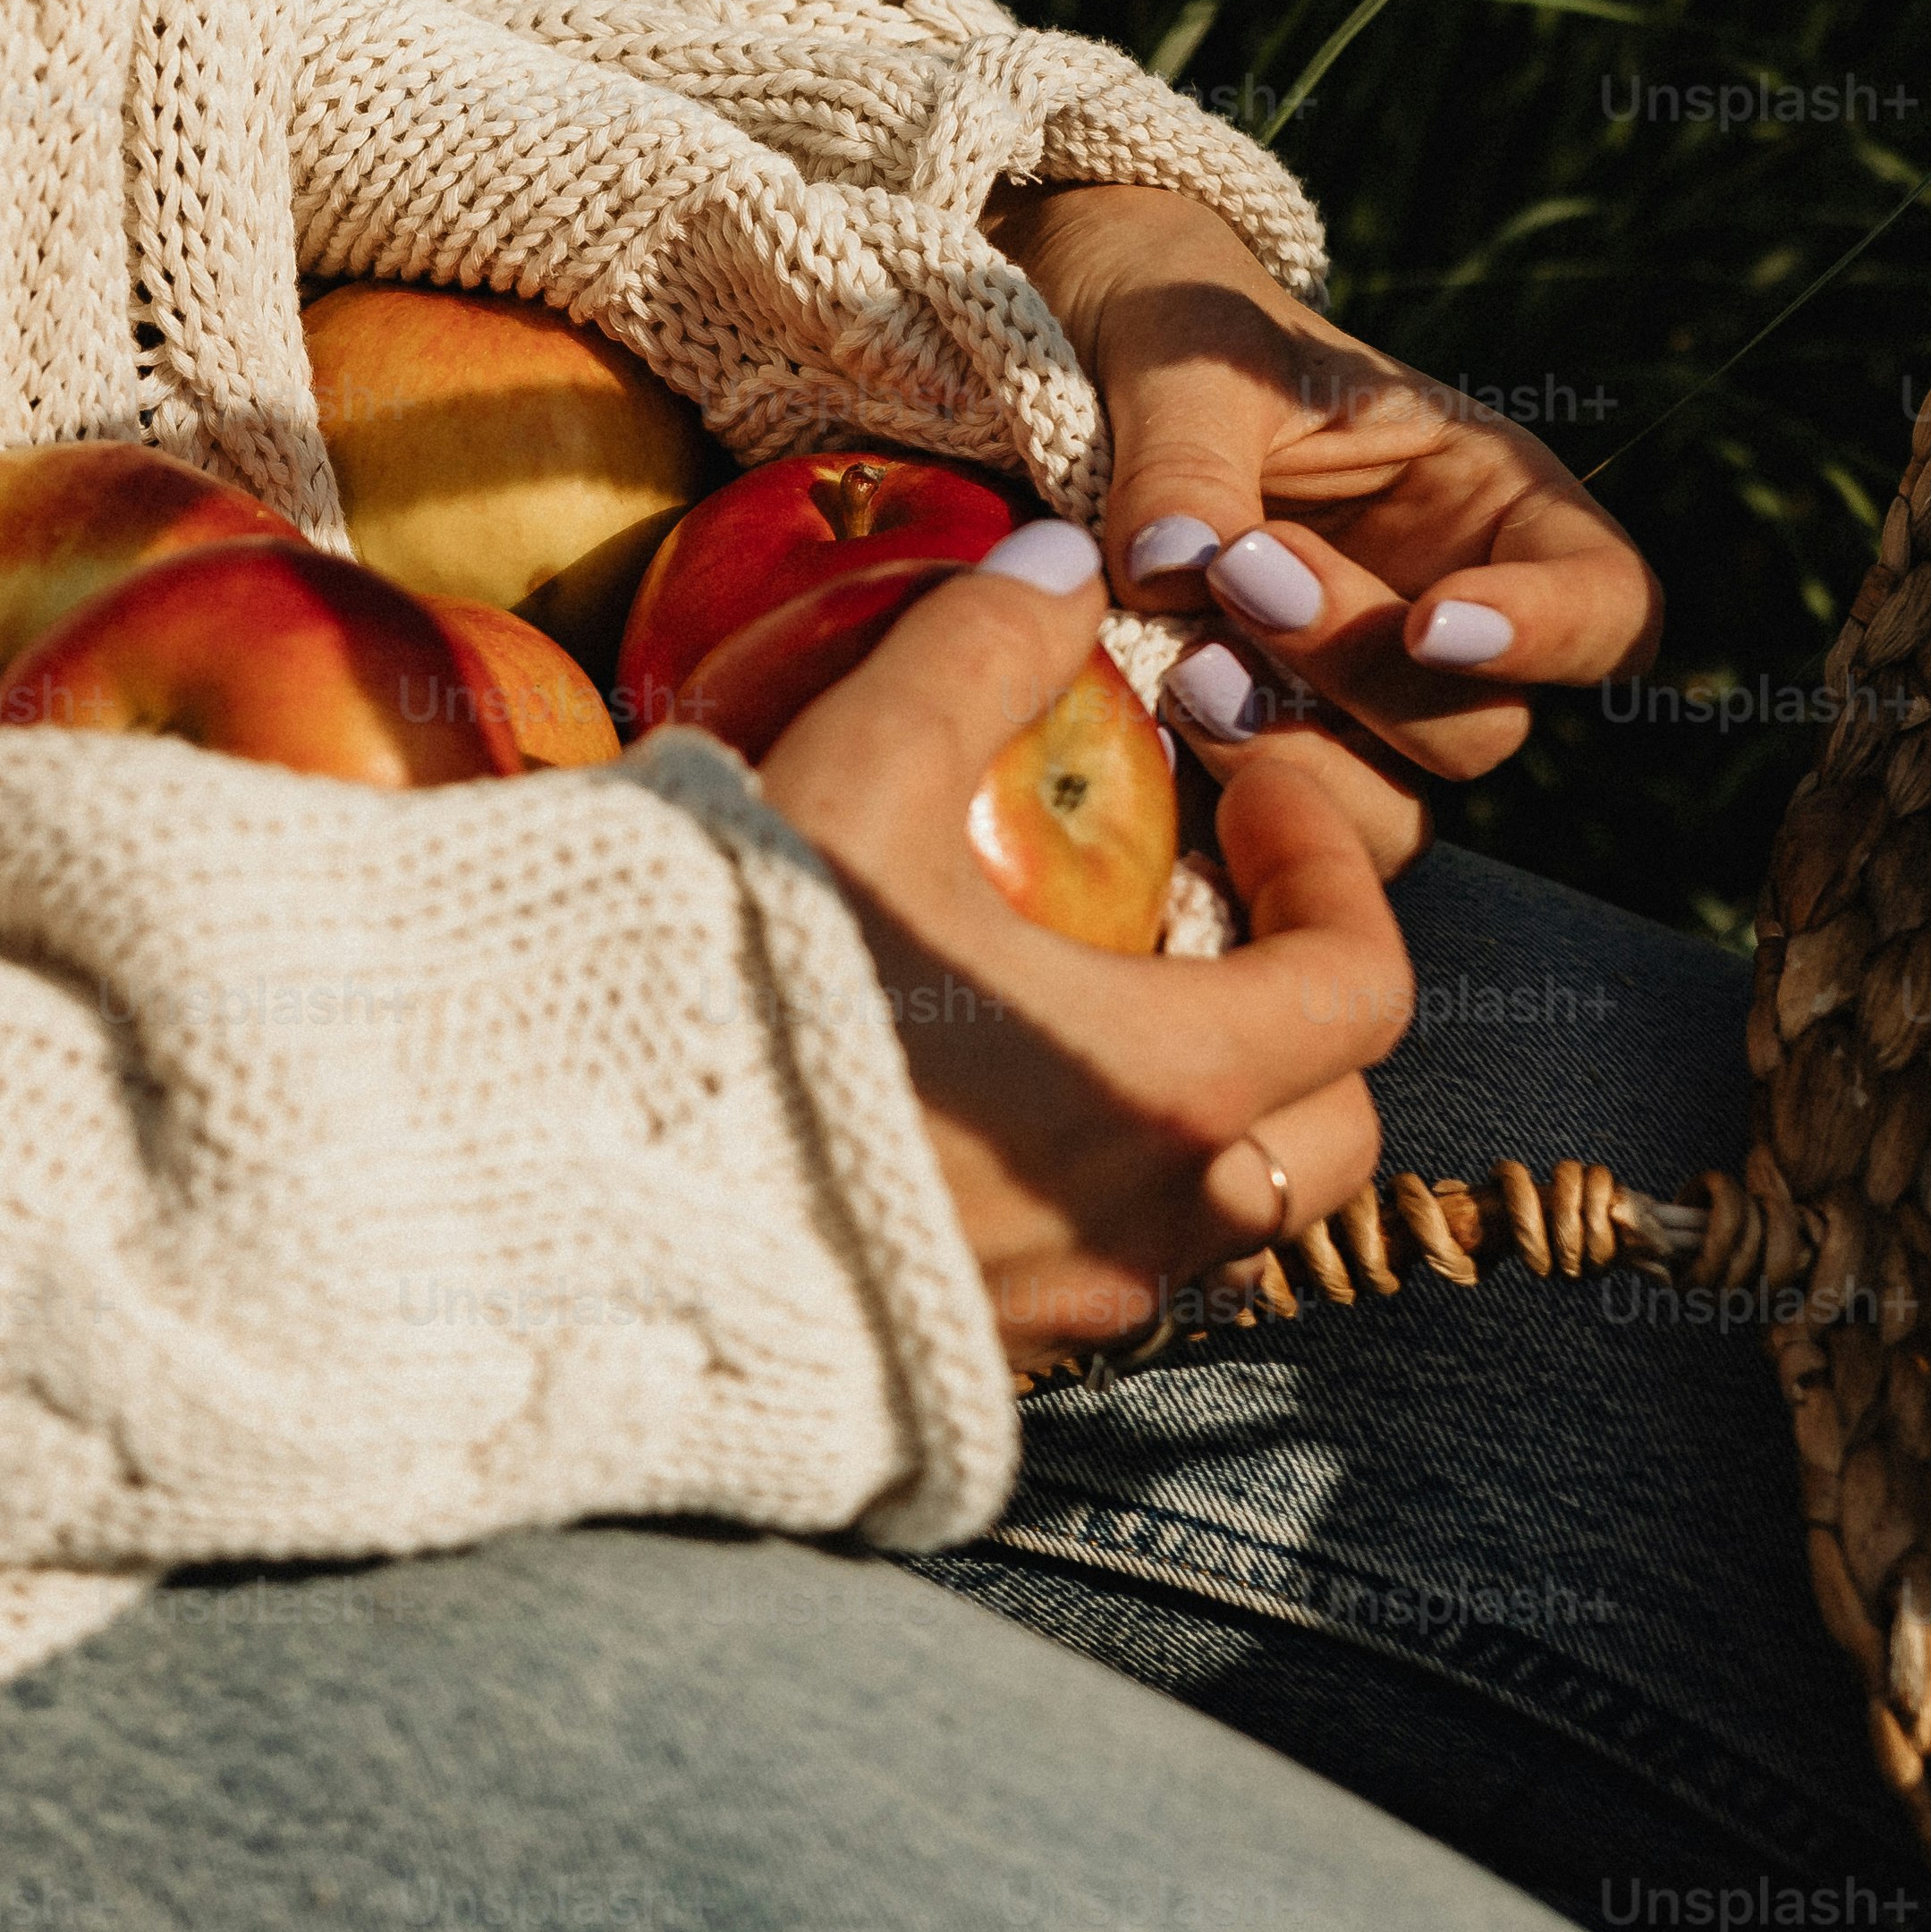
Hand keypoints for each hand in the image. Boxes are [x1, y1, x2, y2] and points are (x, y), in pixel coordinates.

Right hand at [750, 529, 1412, 1352]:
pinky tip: (988, 1113)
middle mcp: (1147, 1225)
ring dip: (1205, 1119)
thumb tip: (1061, 566)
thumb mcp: (854, 781)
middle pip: (1330, 1132)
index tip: (1248, 800)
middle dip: (1299, 1013)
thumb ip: (975, 656)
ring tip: (1094, 1014)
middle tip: (1203, 910)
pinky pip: (1103, 1284)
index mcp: (1165, 1084)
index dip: (1331, 871)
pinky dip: (1097, 1197)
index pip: (1358, 986)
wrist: (572, 1200)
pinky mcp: (975, 1366)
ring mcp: (1066, 1314)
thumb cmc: (731, 993)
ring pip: (1223, 1224)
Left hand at [995, 182, 1659, 854]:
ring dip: (1294, 760)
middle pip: (1480, 728)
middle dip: (1360, 675)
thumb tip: (1173, 569)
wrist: (1070, 362)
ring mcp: (1349, 708)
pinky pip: (1273, 829)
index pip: (1607, 603)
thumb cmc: (1171, 331)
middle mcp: (1443, 621)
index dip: (1549, 636)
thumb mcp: (1185, 353)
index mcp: (1488, 505)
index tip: (1431, 625)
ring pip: (1390, 812)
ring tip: (1181, 667)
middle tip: (1239, 580)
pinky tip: (1142, 723)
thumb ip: (1190, 454)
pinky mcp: (1252, 757)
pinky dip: (1216, 801)